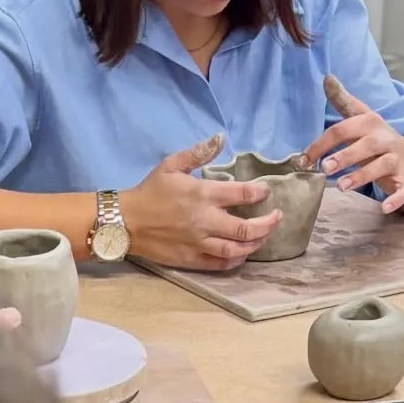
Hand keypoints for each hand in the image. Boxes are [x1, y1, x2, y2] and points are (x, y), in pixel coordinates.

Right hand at [122, 134, 281, 270]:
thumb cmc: (149, 191)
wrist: (126, 222)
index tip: (265, 191)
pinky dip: (236, 260)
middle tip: (277, 217)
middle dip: (267, 224)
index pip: (241, 194)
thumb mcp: (171, 164)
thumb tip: (220, 138)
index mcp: (202, 194)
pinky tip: (243, 254)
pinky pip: (220, 264)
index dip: (259, 193)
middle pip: (246, 228)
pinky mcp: (192, 259)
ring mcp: (199, 243)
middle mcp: (205, 221)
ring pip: (236, 249)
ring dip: (255, 244)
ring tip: (264, 237)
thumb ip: (198, 153)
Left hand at [302, 75, 403, 215]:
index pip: (343, 129)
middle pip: (365, 145)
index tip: (304, 160)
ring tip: (342, 186)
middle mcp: (384, 139)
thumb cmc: (377, 138)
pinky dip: (396, 198)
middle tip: (325, 168)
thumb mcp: (361, 118)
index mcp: (370, 123)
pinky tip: (384, 207)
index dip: (322, 144)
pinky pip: (403, 189)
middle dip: (345, 156)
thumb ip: (343, 101)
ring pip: (382, 166)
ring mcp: (396, 160)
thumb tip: (326, 77)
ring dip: (362, 176)